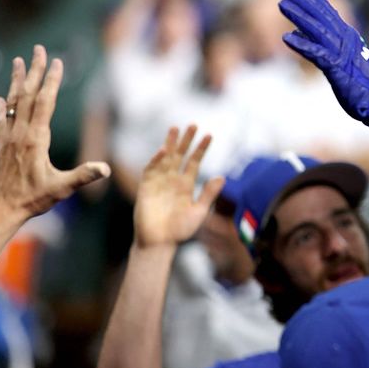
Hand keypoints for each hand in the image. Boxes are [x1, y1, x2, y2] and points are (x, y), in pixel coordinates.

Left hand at [0, 45, 109, 223]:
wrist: (3, 209)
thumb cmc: (34, 199)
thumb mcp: (62, 188)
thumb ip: (83, 176)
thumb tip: (105, 168)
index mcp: (36, 139)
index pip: (45, 103)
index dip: (51, 82)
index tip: (56, 62)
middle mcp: (20, 134)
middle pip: (27, 95)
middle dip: (33, 71)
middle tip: (38, 49)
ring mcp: (9, 138)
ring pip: (13, 103)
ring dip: (16, 81)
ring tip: (18, 61)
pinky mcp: (2, 146)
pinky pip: (1, 120)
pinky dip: (1, 106)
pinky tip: (0, 98)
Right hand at [134, 126, 224, 248]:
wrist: (160, 243)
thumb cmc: (180, 230)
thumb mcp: (199, 211)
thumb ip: (209, 194)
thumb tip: (222, 177)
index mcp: (186, 184)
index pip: (194, 162)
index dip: (201, 149)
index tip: (209, 135)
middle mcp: (173, 180)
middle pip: (180, 155)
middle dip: (186, 140)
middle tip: (193, 124)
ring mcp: (159, 183)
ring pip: (165, 158)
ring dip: (170, 144)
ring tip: (175, 128)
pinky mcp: (146, 188)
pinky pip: (150, 171)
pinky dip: (156, 160)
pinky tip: (163, 151)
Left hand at [277, 0, 368, 135]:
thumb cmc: (360, 82)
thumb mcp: (339, 58)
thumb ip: (320, 43)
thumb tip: (296, 32)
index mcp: (346, 34)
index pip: (325, 9)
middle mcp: (345, 38)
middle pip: (320, 12)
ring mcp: (342, 52)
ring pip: (318, 29)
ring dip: (299, 15)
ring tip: (282, 5)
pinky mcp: (338, 68)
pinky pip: (318, 54)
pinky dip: (302, 45)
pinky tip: (287, 39)